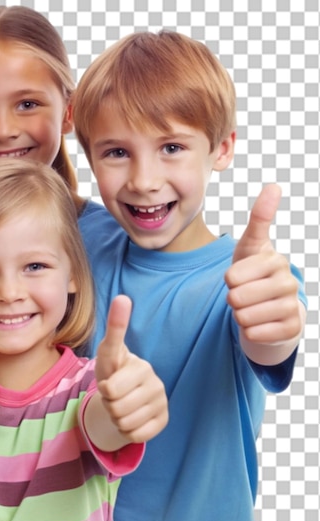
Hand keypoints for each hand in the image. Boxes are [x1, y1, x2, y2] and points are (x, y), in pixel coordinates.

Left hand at [95, 295, 167, 442]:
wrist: (126, 394)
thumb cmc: (114, 370)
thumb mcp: (108, 352)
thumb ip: (115, 328)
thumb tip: (123, 297)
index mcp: (140, 366)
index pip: (113, 386)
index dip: (106, 388)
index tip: (108, 385)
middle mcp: (155, 382)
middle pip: (114, 405)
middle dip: (107, 403)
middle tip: (113, 395)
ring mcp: (161, 402)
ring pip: (124, 422)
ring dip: (116, 417)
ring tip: (121, 405)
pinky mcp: (163, 421)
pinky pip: (135, 435)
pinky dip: (127, 431)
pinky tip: (132, 417)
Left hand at [225, 184, 302, 349]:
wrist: (270, 309)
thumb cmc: (255, 275)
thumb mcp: (251, 247)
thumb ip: (259, 219)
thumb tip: (274, 185)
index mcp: (275, 260)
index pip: (232, 276)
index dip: (228, 280)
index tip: (238, 278)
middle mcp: (289, 281)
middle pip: (237, 297)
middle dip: (232, 300)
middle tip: (242, 297)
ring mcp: (292, 306)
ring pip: (245, 317)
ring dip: (239, 316)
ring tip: (248, 310)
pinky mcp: (292, 329)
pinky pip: (257, 334)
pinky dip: (249, 332)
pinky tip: (256, 325)